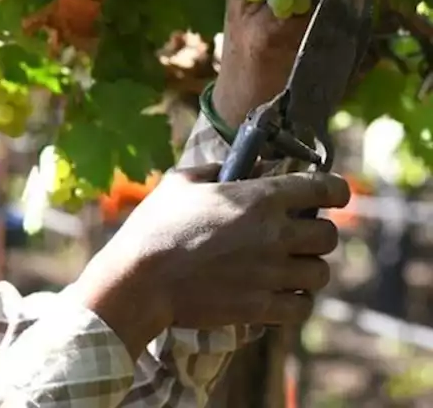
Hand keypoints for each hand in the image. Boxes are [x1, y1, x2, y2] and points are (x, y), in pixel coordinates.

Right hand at [69, 163, 349, 356]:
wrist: (139, 280)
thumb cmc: (155, 226)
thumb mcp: (180, 182)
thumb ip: (217, 170)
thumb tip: (245, 168)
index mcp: (259, 198)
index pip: (325, 188)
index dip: (337, 190)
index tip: (334, 195)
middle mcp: (274, 234)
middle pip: (328, 235)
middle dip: (316, 233)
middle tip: (297, 235)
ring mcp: (271, 273)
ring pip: (320, 273)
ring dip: (307, 268)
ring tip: (288, 268)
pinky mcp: (261, 306)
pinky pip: (303, 307)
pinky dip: (297, 301)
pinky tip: (281, 294)